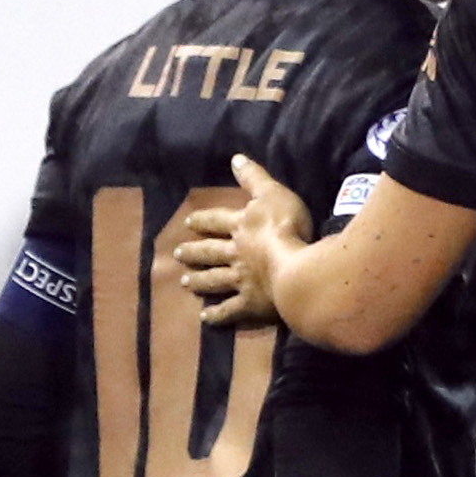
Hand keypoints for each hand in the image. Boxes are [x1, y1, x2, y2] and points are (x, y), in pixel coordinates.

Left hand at [176, 155, 311, 328]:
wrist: (297, 268)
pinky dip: (218, 315)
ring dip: (200, 281)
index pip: (217, 220)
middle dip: (195, 252)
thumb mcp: (274, 194)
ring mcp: (241, 280)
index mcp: (241, 227)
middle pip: (211, 252)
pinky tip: (206, 318)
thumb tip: (235, 158)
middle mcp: (235, 253)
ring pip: (215, 279)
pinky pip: (231, 310)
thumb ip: (254, 178)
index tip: (188, 222)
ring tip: (186, 283)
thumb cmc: (288, 228)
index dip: (203, 220)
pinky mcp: (251, 303)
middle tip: (179, 254)